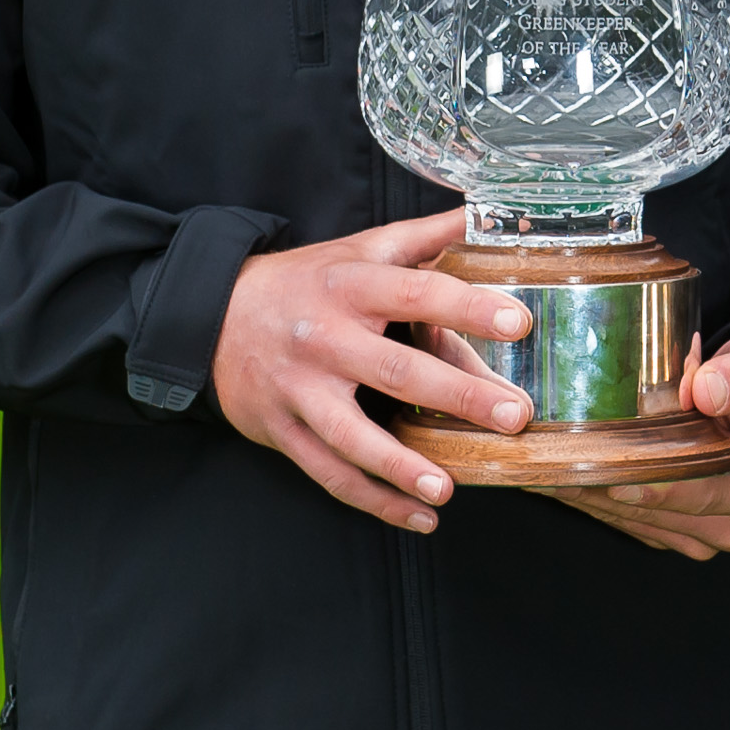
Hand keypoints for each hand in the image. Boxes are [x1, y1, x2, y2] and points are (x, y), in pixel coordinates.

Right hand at [209, 206, 530, 532]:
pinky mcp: (282, 429)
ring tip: (447, 488)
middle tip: (513, 415)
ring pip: (351, 434)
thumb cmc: (306, 281)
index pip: (416, 292)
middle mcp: (324, 337)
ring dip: (401, 465)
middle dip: (457, 395)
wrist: (212, 314)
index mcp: (351, 285)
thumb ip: (427, 235)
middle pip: (394, 370)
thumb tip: (487, 213)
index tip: (517, 321)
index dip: (467, 306)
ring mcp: (299, 388)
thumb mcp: (361, 248)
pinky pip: (329, 472)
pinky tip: (419, 516)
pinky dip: (374, 499)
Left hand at [554, 335, 729, 559]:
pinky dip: (599, 503)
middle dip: (611, 493)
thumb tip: (707, 390)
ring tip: (549, 471)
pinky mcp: (678, 531)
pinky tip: (565, 480)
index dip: (660, 490)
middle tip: (559, 467)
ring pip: (640, 523)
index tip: (618, 482)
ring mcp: (705, 532)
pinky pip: (633, 523)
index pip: (706, 494)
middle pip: (664, 514)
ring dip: (595, 501)